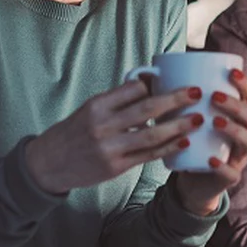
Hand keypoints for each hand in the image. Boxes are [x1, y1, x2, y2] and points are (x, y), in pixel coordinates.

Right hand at [25, 80, 203, 193]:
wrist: (48, 164)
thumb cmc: (73, 132)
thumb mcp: (88, 110)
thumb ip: (116, 101)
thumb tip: (149, 84)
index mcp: (97, 105)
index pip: (132, 88)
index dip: (155, 83)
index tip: (174, 79)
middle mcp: (103, 125)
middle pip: (147, 109)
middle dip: (176, 99)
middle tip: (197, 92)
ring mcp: (109, 148)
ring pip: (151, 135)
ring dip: (178, 126)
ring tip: (198, 118)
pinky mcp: (115, 167)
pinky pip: (147, 156)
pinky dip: (168, 148)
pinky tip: (184, 142)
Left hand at [174, 68, 246, 214]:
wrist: (193, 178)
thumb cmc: (192, 139)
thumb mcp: (187, 116)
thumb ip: (176, 96)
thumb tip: (148, 73)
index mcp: (238, 116)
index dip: (245, 83)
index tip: (231, 72)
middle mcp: (245, 133)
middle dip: (235, 104)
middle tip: (214, 96)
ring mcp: (239, 156)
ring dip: (234, 129)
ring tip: (214, 121)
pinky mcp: (229, 177)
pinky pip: (232, 173)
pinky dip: (223, 166)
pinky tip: (211, 159)